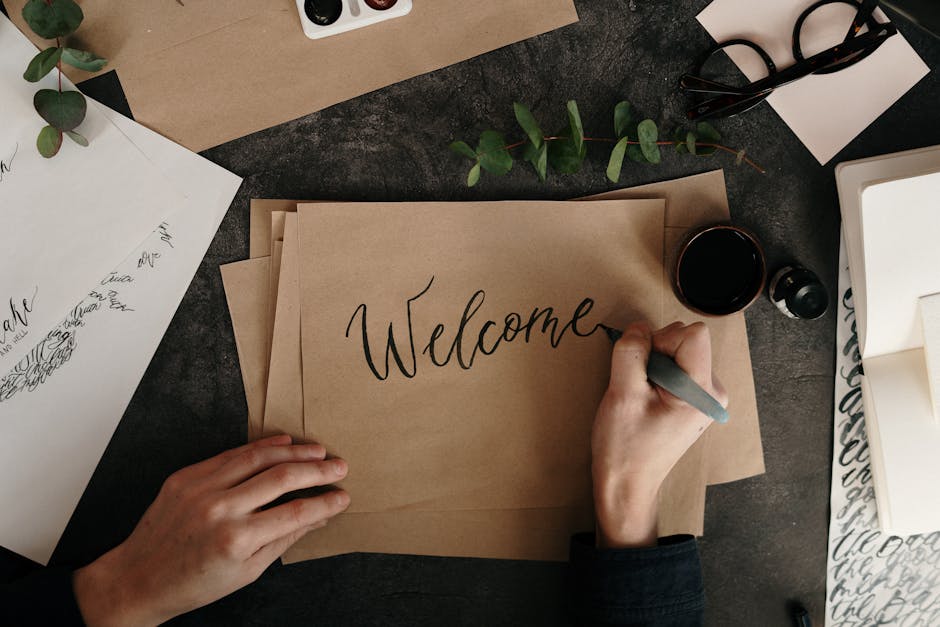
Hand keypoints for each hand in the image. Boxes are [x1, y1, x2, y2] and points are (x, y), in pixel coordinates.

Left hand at [73, 434, 349, 625]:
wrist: (139, 578)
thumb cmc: (194, 583)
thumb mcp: (247, 572)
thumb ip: (285, 538)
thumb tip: (320, 516)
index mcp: (237, 541)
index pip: (295, 513)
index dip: (324, 502)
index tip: (343, 496)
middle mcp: (220, 510)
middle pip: (281, 478)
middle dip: (317, 471)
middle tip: (340, 466)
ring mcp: (200, 489)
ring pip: (258, 458)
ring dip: (294, 452)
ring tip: (318, 451)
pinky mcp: (187, 476)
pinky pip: (231, 455)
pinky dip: (260, 447)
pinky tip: (283, 443)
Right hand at [591, 321, 726, 548]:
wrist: (628, 485)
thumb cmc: (625, 447)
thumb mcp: (622, 395)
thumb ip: (631, 353)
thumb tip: (639, 327)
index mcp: (703, 391)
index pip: (693, 334)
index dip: (661, 341)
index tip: (643, 369)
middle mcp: (713, 392)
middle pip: (685, 339)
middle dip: (656, 353)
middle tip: (638, 388)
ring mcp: (705, 396)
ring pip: (678, 351)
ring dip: (654, 365)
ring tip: (641, 397)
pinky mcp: (693, 400)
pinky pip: (676, 366)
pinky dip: (656, 375)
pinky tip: (646, 400)